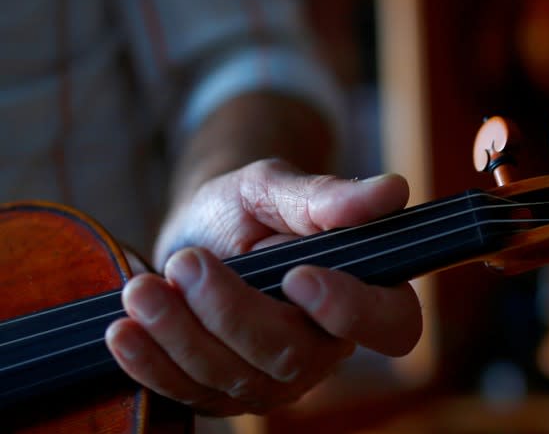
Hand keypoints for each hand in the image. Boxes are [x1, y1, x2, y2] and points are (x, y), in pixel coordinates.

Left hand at [105, 159, 421, 415]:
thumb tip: (392, 190)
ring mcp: (277, 378)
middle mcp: (327, 346)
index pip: (389, 325)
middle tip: (187, 263)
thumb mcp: (277, 188)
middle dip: (232, 313)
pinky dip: (153, 364)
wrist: (200, 234)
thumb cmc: (248, 207)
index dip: (352, 312)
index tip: (297, 275)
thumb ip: (325, 195)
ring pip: (237, 376)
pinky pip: (192, 392)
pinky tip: (124, 333)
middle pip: (294, 356)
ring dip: (181, 335)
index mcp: (363, 293)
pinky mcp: (227, 392)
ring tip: (141, 288)